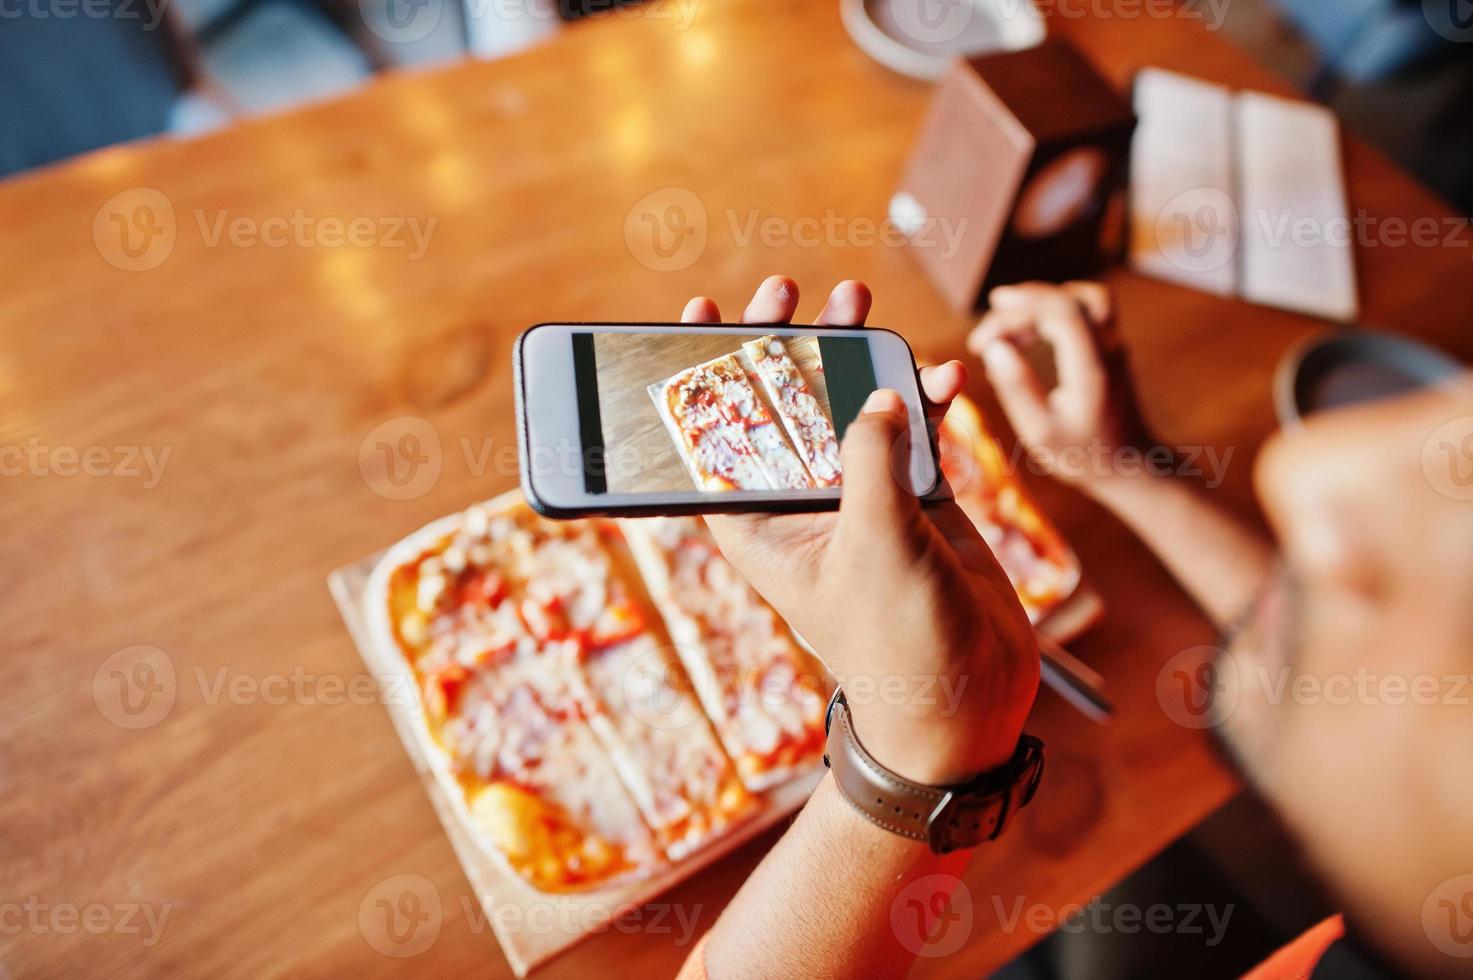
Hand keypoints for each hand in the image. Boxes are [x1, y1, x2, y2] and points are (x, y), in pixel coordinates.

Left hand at [681, 276, 1038, 783]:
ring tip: (860, 299)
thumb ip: (873, 462)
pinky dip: (925, 401)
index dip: (701, 377)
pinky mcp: (914, 502)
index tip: (702, 315)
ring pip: (847, 410)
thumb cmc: (898, 642)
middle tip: (789, 292)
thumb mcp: (873, 545)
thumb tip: (878, 396)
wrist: (968, 699)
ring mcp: (860, 500)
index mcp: (760, 524)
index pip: (715, 439)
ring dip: (856, 357)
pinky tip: (943, 374)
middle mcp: (803, 506)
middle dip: (785, 347)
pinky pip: (912, 434)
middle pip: (781, 408)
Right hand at [967, 282, 1148, 494]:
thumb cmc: (1084, 456)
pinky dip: (1055, 307)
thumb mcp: (1042, 433)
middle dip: (1021, 303)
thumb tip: (994, 348)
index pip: (1055, 313)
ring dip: (1041, 299)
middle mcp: (1108, 348)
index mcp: (1091, 367)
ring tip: (1006, 309)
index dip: (1013, 318)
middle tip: (985, 326)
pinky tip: (1033, 326)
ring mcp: (1114, 345)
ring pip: (1081, 297)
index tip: (980, 343)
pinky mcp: (1111, 349)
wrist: (1132, 467)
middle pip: (1066, 299)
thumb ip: (1017, 389)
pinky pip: (1087, 309)